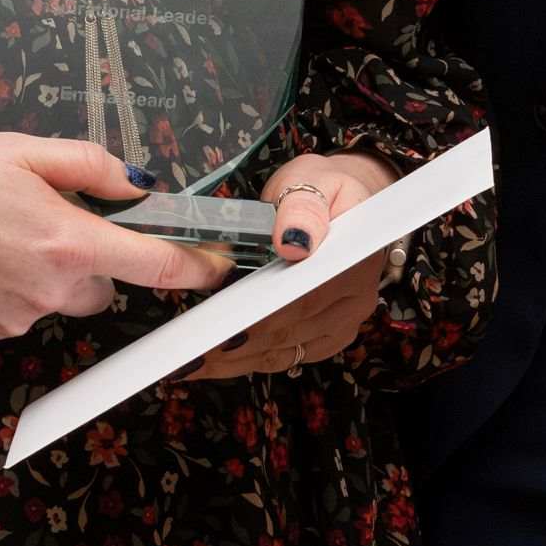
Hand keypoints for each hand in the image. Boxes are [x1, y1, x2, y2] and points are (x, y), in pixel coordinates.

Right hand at [0, 133, 228, 348]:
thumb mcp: (16, 148)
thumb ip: (90, 165)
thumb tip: (141, 183)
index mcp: (67, 242)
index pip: (158, 266)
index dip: (196, 266)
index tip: (216, 264)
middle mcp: (48, 292)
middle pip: (101, 288)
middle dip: (88, 261)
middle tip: (40, 220)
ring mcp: (12, 321)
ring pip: (53, 302)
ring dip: (39, 275)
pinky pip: (12, 316)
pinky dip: (0, 292)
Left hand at [190, 149, 397, 381]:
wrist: (344, 202)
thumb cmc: (323, 189)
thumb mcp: (312, 181)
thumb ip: (302, 207)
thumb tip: (293, 242)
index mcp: (355, 262)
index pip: (303, 300)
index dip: (261, 321)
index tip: (223, 333)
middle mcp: (356, 301)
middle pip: (290, 333)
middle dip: (236, 347)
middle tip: (189, 357)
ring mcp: (344, 323)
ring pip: (285, 352)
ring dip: (237, 362)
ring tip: (193, 364)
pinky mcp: (328, 336)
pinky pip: (287, 355)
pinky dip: (250, 361)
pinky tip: (217, 362)